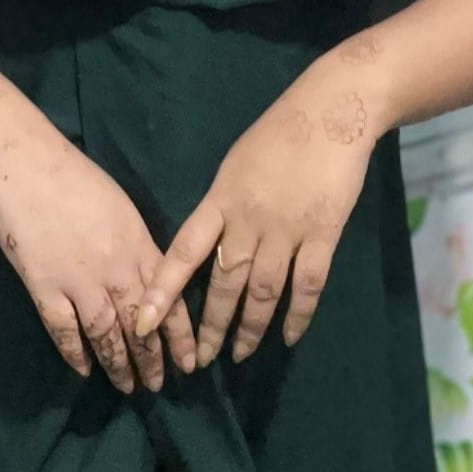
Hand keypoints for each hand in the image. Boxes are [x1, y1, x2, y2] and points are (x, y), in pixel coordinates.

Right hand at [0, 129, 198, 393]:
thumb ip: (137, 246)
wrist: (23, 163)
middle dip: (151, 360)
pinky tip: (84, 371)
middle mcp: (114, 268)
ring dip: (119, 365)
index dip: (179, 337)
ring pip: (106, 335)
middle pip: (139, 325)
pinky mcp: (43, 286)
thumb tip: (148, 278)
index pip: (168, 301)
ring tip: (128, 387)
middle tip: (158, 386)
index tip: (189, 364)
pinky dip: (75, 353)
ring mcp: (78, 281)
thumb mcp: (122, 208)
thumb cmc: (74, 176)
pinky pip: (63, 330)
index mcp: (138, 245)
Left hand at [132, 63, 378, 363]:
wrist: (330, 111)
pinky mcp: (324, 234)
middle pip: (224, 284)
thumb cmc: (277, 133)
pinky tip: (289, 337)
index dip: (162, 290)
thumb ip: (220, 206)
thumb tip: (206, 244)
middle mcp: (248, 220)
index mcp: (220, 200)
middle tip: (199, 360)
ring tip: (239, 355)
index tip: (142, 323)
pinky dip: (298, 315)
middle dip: (210, 327)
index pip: (182, 252)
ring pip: (263, 292)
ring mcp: (287, 230)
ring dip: (250, 329)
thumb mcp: (234, 165)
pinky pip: (308, 285)